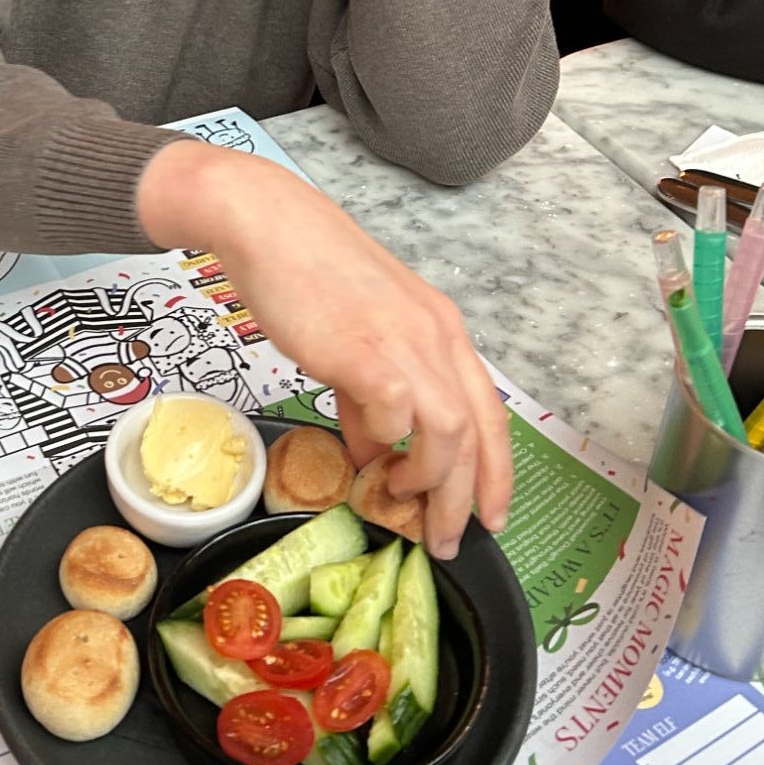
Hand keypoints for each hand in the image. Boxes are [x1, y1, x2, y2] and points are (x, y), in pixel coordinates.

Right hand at [138, 141, 511, 556]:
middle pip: (477, 433)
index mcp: (442, 329)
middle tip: (447, 539)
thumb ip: (371, 396)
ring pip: (449, 433)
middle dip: (467, 498)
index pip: (492, 412)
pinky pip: (394, 417)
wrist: (266, 224)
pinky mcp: (365, 353)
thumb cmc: (306, 274)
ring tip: (401, 502)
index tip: (491, 517)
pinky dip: (384, 445)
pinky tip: (364, 457)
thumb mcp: (357, 335)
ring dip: (430, 483)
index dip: (497, 471)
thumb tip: (375, 453)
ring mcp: (405, 342)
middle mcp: (436, 335)